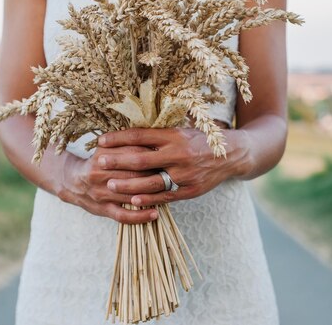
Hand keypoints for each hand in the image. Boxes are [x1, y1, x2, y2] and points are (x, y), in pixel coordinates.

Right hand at [57, 145, 160, 223]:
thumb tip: (153, 135)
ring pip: (130, 195)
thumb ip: (125, 142)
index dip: (151, 154)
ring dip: (150, 194)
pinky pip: (123, 216)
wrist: (72, 181)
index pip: (132, 153)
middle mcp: (100, 174)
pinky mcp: (102, 210)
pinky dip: (139, 216)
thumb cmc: (98, 161)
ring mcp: (101, 194)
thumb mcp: (106, 147)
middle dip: (154, 174)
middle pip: (133, 174)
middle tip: (173, 173)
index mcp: (103, 155)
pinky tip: (154, 214)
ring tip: (169, 192)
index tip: (167, 154)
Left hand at [96, 126, 252, 205]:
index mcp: (174, 135)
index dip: (119, 138)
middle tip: (99, 162)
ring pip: (150, 181)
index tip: (101, 140)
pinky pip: (165, 197)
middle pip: (141, 159)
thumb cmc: (200, 140)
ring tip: (109, 184)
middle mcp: (179, 154)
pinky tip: (132, 201)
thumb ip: (159, 133)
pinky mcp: (190, 190)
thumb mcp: (181, 130)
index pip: (140, 136)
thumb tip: (130, 130)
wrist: (232, 155)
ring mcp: (185, 174)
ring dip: (127, 184)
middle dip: (118, 161)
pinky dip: (148, 200)